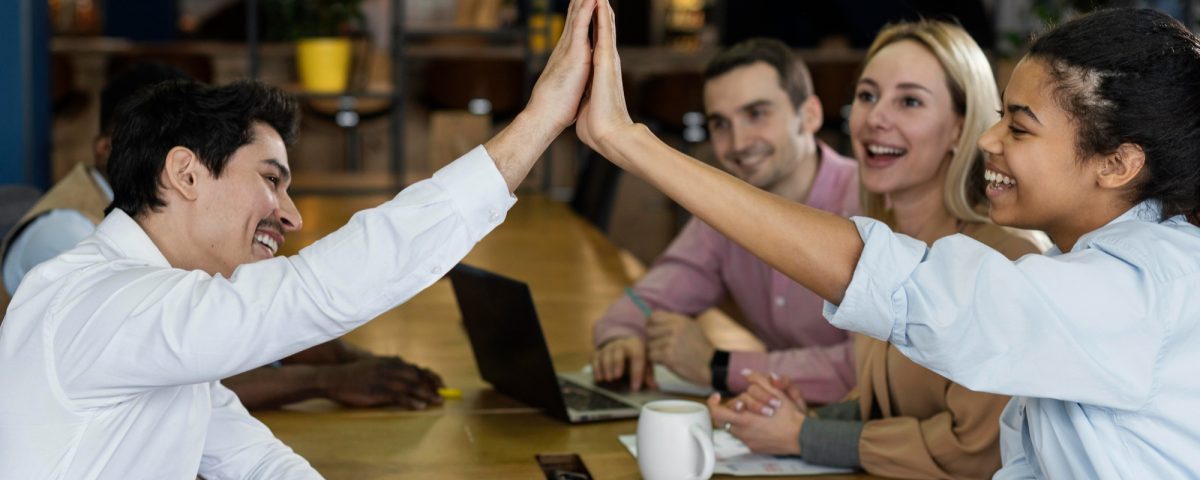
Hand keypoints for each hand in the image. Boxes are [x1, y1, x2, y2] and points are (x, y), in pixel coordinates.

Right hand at [319, 356, 444, 408]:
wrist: (335, 377)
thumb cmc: (354, 374)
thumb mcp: (374, 366)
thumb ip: (389, 369)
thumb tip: (404, 377)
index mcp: (391, 362)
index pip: (417, 368)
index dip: (431, 377)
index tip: (441, 384)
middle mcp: (391, 368)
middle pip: (418, 377)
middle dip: (432, 386)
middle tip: (443, 395)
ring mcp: (385, 379)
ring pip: (412, 387)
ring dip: (427, 394)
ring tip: (438, 401)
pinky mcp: (379, 390)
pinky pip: (400, 397)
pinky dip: (412, 401)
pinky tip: (420, 406)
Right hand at [524, 0, 597, 132]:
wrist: (545, 118)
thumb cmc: (556, 108)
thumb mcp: (567, 87)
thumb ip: (571, 76)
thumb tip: (573, 78)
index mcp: (568, 56)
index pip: (577, 28)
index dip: (582, 11)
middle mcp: (567, 48)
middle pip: (576, 15)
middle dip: (582, 0)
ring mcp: (569, 49)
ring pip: (578, 15)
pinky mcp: (573, 54)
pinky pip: (580, 26)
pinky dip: (586, 11)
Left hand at [576, 0, 634, 150]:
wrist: (608, 134)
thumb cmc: (598, 125)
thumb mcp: (590, 104)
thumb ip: (589, 98)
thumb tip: (587, 104)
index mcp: (601, 71)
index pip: (598, 43)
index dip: (596, 26)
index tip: (593, 10)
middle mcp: (608, 62)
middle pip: (605, 29)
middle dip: (601, 10)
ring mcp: (609, 60)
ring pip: (606, 26)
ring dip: (604, 7)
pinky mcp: (606, 61)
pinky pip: (605, 32)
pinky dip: (603, 16)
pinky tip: (602, 1)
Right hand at [591, 336, 656, 391]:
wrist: (623, 343)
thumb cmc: (636, 357)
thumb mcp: (645, 363)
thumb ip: (648, 375)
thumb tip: (654, 387)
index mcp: (636, 345)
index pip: (637, 357)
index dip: (636, 372)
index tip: (635, 387)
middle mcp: (621, 344)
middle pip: (618, 353)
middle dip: (616, 365)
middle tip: (616, 378)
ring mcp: (608, 347)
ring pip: (605, 356)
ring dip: (605, 368)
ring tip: (608, 379)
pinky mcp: (598, 352)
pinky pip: (595, 359)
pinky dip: (596, 369)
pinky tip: (599, 378)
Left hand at [646, 311, 714, 385]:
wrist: (711, 365)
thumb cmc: (701, 348)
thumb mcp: (691, 327)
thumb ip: (674, 323)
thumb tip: (653, 319)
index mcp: (680, 320)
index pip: (654, 316)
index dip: (651, 324)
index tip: (654, 331)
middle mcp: (674, 328)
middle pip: (649, 331)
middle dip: (653, 339)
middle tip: (662, 346)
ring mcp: (671, 342)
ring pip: (650, 345)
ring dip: (656, 352)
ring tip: (669, 355)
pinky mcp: (668, 355)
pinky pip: (652, 356)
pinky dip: (657, 361)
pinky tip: (667, 361)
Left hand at [708, 373, 806, 455]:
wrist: (802, 437)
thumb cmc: (790, 416)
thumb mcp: (775, 393)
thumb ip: (758, 381)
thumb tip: (744, 373)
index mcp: (744, 419)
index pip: (717, 413)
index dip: (713, 403)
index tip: (716, 396)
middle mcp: (743, 433)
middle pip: (724, 420)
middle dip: (729, 409)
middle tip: (738, 404)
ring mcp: (748, 442)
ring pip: (734, 428)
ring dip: (739, 419)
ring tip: (752, 412)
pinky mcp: (754, 448)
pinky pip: (744, 437)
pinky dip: (747, 429)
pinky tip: (760, 424)